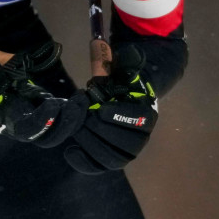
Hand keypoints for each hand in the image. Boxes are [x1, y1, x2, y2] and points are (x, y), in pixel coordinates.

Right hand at [0, 45, 84, 144]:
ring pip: (60, 132)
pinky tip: (82, 98)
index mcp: (11, 122)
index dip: (43, 120)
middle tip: (74, 106)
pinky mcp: (49, 117)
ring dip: (74, 119)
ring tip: (82, 100)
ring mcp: (40, 124)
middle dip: (65, 125)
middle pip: (49, 138)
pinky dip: (76, 113)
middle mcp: (27, 129)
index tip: (54, 103)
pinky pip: (65, 122)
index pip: (29, 129)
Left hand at [63, 45, 157, 173]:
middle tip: (81, 117)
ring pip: (112, 159)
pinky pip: (99, 168)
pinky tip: (70, 150)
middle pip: (124, 143)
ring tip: (76, 129)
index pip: (139, 120)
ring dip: (90, 144)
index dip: (119, 115)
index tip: (99, 109)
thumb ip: (128, 61)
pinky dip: (83, 163)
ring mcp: (126, 153)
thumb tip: (130, 51)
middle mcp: (141, 138)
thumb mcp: (125, 70)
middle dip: (98, 129)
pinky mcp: (110, 161)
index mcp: (148, 114)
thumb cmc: (121, 85)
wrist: (119, 102)